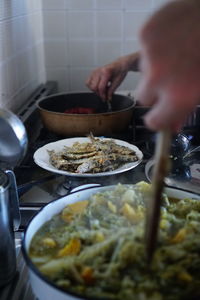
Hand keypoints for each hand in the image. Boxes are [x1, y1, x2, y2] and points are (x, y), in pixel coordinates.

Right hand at [86, 52, 139, 100]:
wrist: (119, 65)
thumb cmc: (119, 71)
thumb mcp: (117, 83)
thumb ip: (111, 91)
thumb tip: (107, 98)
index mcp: (105, 72)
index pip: (100, 87)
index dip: (102, 95)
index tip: (105, 99)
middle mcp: (98, 71)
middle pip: (94, 87)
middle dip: (99, 93)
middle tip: (104, 95)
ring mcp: (95, 71)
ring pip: (89, 84)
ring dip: (95, 90)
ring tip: (102, 90)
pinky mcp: (93, 72)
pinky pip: (88, 81)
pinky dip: (92, 86)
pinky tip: (98, 86)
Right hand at [136, 0, 199, 132]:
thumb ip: (185, 111)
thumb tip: (172, 128)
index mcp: (179, 97)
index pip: (154, 122)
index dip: (158, 119)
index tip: (160, 114)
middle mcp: (159, 78)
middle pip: (144, 97)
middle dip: (155, 91)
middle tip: (173, 76)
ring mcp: (150, 54)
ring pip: (143, 72)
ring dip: (156, 66)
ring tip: (178, 51)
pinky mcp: (145, 34)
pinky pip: (143, 49)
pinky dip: (154, 46)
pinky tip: (172, 37)